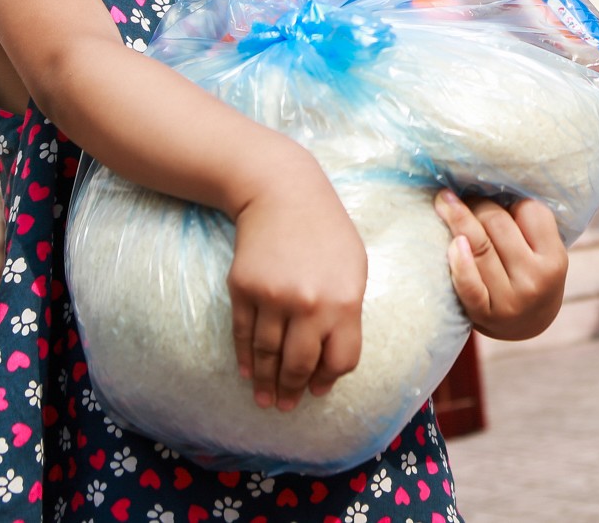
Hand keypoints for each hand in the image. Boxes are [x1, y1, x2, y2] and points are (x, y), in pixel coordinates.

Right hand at [227, 174, 366, 410]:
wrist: (282, 193)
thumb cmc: (326, 232)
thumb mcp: (354, 268)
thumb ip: (347, 313)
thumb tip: (330, 363)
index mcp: (346, 300)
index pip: (341, 359)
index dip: (329, 379)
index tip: (319, 390)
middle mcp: (310, 304)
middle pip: (301, 364)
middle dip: (293, 390)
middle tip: (286, 405)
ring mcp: (274, 297)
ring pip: (268, 355)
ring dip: (266, 382)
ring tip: (265, 400)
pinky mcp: (243, 289)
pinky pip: (244, 335)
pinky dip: (245, 358)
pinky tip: (248, 372)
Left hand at [435, 189, 567, 341]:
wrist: (527, 325)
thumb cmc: (533, 274)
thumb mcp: (546, 250)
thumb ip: (528, 222)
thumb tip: (488, 184)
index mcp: (555, 259)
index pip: (528, 210)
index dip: (512, 202)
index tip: (501, 200)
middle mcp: (535, 280)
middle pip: (496, 223)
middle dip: (478, 204)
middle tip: (466, 197)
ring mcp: (509, 300)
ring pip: (478, 245)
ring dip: (458, 218)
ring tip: (444, 200)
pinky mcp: (483, 315)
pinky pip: (468, 284)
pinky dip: (459, 262)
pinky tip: (452, 242)